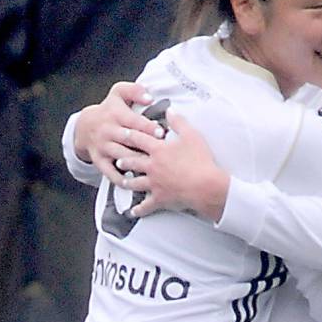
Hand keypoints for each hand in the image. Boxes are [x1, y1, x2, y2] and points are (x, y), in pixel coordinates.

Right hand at [74, 82, 165, 184]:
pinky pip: (110, 173)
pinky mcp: (99, 161)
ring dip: (136, 163)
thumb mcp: (118, 93)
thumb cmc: (109, 110)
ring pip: (121, 156)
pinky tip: (135, 184)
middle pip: (128, 140)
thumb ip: (134, 90)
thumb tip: (149, 96)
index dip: (148, 127)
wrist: (85, 126)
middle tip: (161, 152)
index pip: (133, 121)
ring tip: (152, 170)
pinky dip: (121, 179)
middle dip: (145, 146)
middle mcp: (108, 131)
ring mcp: (103, 147)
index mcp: (115, 114)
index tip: (161, 132)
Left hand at [114, 114, 229, 220]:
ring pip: (134, 182)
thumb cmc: (200, 161)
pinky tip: (133, 211)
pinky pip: (146, 205)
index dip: (129, 134)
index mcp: (158, 150)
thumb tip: (170, 110)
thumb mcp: (192, 135)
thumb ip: (179, 121)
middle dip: (122, 158)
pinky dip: (139, 209)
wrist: (206, 186)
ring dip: (126, 181)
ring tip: (121, 181)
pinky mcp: (160, 198)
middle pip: (131, 161)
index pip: (139, 139)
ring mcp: (154, 183)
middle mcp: (152, 166)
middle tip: (115, 156)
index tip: (121, 132)